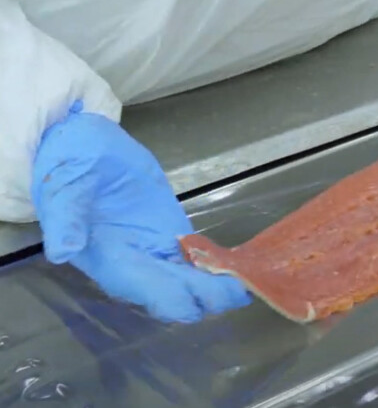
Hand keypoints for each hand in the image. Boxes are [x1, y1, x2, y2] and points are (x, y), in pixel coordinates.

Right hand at [31, 102, 250, 322]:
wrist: (76, 141)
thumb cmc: (66, 163)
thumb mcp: (62, 185)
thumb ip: (65, 219)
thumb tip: (63, 251)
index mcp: (111, 261)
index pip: (153, 295)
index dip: (184, 299)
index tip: (213, 290)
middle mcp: (136, 266)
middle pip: (180, 296)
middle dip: (212, 296)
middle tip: (246, 284)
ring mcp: (155, 250)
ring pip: (192, 283)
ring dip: (219, 285)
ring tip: (251, 276)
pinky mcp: (169, 233)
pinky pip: (197, 260)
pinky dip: (217, 265)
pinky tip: (241, 264)